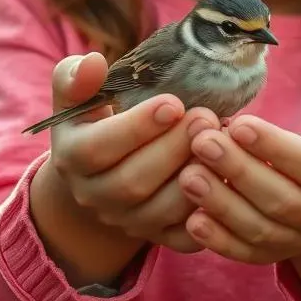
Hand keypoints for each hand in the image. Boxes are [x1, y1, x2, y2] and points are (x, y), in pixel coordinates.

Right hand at [37, 52, 217, 253]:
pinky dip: (210, 211)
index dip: (136, 127)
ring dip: (196, 177)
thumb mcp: (79, 100)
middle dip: (174, 148)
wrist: (101, 178)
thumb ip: (77, 78)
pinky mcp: (159, 237)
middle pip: (133, 182)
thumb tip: (93, 62)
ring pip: (162, 211)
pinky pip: (186, 236)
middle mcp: (95, 197)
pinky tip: (227, 176)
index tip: (173, 102)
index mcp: (72, 159)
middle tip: (207, 116)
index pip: (97, 149)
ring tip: (221, 142)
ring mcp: (128, 222)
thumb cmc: (98, 123)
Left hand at [177, 77, 300, 264]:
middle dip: (239, 171)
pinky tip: (192, 219)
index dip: (276, 148)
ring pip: (260, 229)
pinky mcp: (276, 256)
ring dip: (222, 205)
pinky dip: (219, 241)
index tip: (239, 124)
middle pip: (282, 200)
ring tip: (188, 175)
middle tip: (202, 142)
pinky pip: (247, 254)